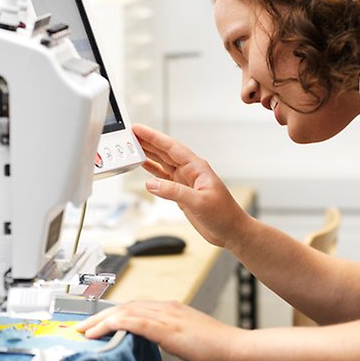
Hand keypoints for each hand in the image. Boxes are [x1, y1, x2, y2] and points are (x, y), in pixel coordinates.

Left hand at [77, 300, 243, 360]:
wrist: (236, 348)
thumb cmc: (219, 348)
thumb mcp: (189, 340)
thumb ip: (172, 338)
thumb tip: (158, 344)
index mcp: (172, 309)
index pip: (135, 307)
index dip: (113, 314)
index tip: (97, 325)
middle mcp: (167, 308)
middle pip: (125, 306)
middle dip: (100, 316)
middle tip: (81, 327)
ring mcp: (167, 316)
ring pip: (125, 311)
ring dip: (100, 320)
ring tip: (83, 331)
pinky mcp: (166, 328)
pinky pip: (133, 322)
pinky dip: (113, 324)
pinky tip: (99, 332)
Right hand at [133, 124, 249, 248]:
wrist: (231, 231)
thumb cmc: (224, 214)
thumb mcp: (199, 202)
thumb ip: (174, 192)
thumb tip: (151, 184)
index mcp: (196, 167)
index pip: (171, 147)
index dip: (153, 137)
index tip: (138, 129)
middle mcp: (189, 171)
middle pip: (164, 152)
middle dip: (147, 142)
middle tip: (129, 134)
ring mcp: (185, 181)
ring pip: (162, 163)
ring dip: (147, 155)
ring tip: (132, 147)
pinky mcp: (181, 193)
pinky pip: (163, 178)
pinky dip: (152, 172)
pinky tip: (143, 167)